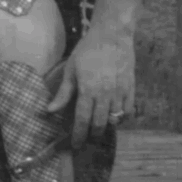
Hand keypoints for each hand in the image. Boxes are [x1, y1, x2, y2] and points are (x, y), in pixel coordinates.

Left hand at [46, 24, 134, 148]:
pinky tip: (115, 118)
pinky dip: (122, 118)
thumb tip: (50, 110)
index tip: (76, 145)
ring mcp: (120, 92)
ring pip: (115, 119)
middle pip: (99, 123)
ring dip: (106, 127)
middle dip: (92, 134)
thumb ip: (63, 93)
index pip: (83, 119)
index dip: (79, 135)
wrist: (112, 36)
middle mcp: (105, 94)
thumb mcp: (70, 70)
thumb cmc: (87, 51)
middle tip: (87, 139)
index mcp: (88, 90)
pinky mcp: (131, 88)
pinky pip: (129, 111)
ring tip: (99, 130)